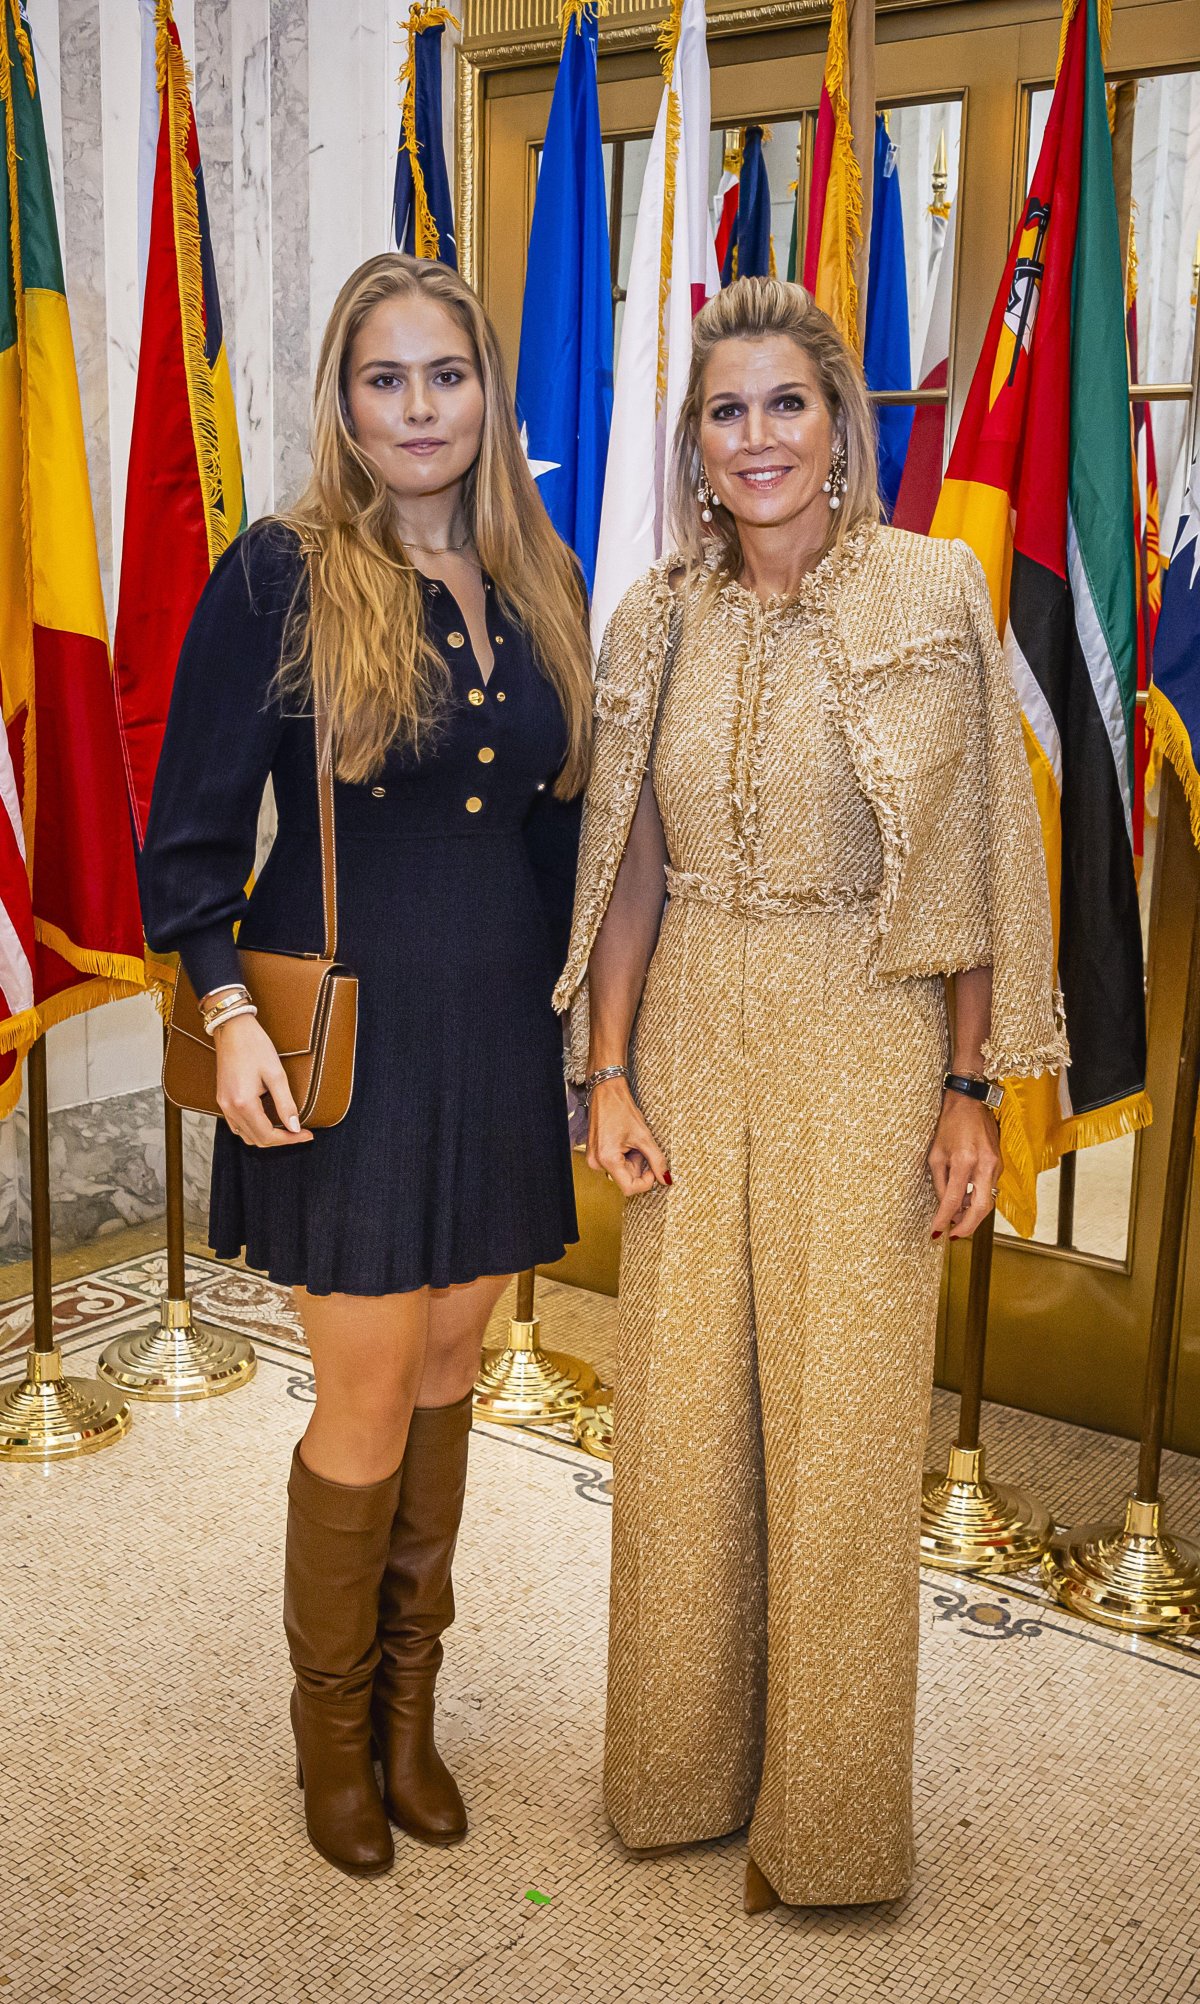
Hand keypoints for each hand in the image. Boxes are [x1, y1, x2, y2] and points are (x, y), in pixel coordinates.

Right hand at [212, 1012, 313, 1147]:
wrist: (232, 1028)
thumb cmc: (255, 1046)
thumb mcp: (276, 1074)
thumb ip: (286, 1104)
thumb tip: (295, 1127)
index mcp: (243, 1103)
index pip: (268, 1135)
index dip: (290, 1139)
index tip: (307, 1134)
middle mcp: (230, 1108)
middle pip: (256, 1139)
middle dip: (280, 1140)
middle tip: (300, 1133)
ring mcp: (223, 1104)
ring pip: (245, 1135)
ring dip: (266, 1136)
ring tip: (286, 1129)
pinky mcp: (222, 1099)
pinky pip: (237, 1125)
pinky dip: (252, 1129)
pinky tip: (267, 1121)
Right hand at [586, 1076, 670, 1197]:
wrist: (606, 1092)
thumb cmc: (621, 1109)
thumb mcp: (644, 1136)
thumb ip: (657, 1160)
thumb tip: (665, 1179)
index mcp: (607, 1159)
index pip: (630, 1188)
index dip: (646, 1181)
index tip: (653, 1169)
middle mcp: (597, 1163)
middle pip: (626, 1179)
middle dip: (638, 1165)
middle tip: (641, 1147)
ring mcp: (594, 1159)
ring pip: (622, 1172)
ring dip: (632, 1160)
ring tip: (631, 1141)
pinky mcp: (596, 1155)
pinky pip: (615, 1164)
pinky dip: (625, 1156)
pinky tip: (625, 1141)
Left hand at [928, 1091, 1000, 1239]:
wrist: (970, 1103)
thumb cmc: (949, 1125)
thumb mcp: (936, 1154)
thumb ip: (940, 1182)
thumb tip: (944, 1207)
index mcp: (964, 1160)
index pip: (953, 1199)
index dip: (944, 1219)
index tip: (937, 1232)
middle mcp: (984, 1165)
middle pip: (980, 1207)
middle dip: (967, 1226)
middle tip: (954, 1235)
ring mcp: (995, 1165)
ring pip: (987, 1200)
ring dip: (971, 1213)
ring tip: (955, 1217)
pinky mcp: (999, 1164)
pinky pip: (989, 1189)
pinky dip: (977, 1198)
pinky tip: (964, 1200)